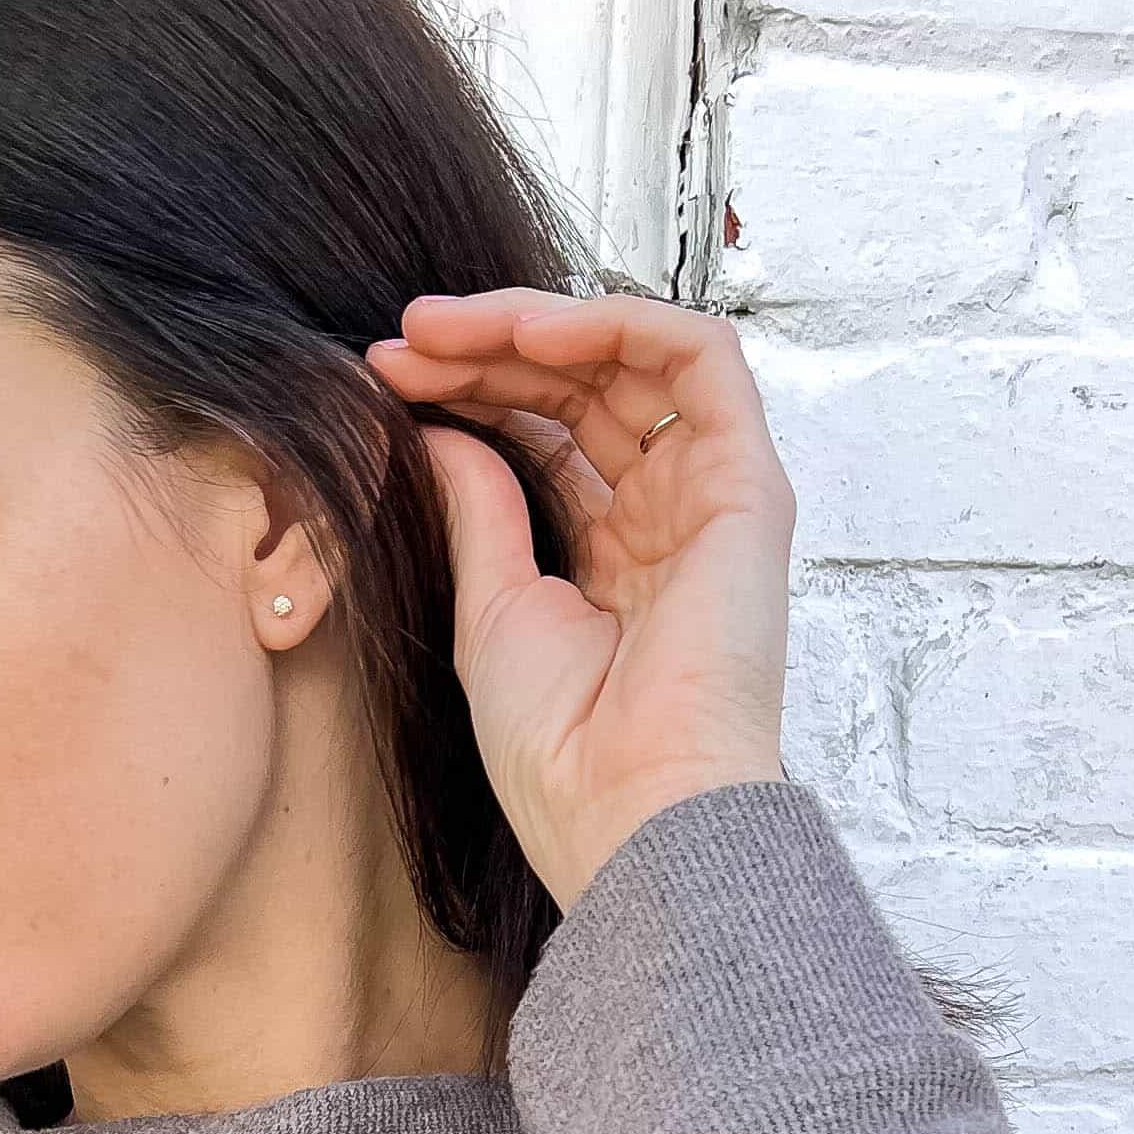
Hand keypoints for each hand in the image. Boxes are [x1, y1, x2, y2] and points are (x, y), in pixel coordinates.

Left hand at [363, 290, 795, 912]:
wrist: (627, 809)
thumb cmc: (563, 751)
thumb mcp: (490, 610)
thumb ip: (476, 510)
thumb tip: (437, 427)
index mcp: (611, 560)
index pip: (545, 438)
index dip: (469, 394)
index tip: (385, 378)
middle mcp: (665, 520)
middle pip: (581, 393)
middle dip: (487, 352)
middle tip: (402, 338)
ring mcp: (710, 498)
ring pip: (632, 360)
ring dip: (537, 326)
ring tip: (446, 328)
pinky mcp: (748, 484)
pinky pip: (701, 358)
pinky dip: (617, 324)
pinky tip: (530, 332)